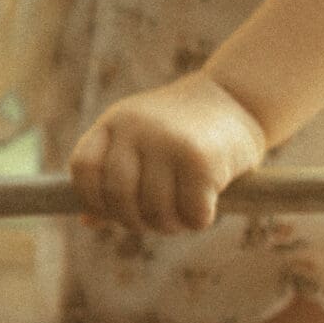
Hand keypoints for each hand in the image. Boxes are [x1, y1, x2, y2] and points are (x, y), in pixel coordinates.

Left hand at [68, 72, 269, 233]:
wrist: (239, 96)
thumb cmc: (184, 129)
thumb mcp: (140, 140)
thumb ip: (112, 175)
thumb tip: (86, 220)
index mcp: (115, 121)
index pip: (84, 167)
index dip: (92, 198)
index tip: (111, 211)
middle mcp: (137, 128)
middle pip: (118, 195)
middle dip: (134, 221)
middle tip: (154, 222)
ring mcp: (168, 142)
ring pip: (155, 210)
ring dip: (169, 225)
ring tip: (180, 216)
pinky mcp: (201, 160)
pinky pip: (191, 213)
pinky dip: (197, 221)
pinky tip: (203, 209)